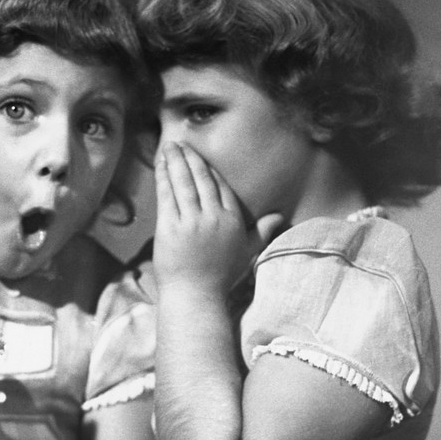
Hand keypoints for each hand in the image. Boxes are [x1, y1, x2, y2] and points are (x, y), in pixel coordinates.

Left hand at [154, 142, 281, 293]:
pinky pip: (166, 195)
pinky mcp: (170, 227)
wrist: (195, 296)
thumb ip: (262, 232)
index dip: (208, 169)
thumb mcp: (247, 253)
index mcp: (232, 221)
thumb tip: (279, 217)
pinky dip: (163, 177)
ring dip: (176, 161)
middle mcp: (213, 217)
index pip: (221, 186)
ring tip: (169, 147)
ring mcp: (191, 222)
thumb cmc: (220, 278)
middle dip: (191, 158)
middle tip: (181, 143)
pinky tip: (161, 165)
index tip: (200, 157)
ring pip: (183, 183)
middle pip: (201, 179)